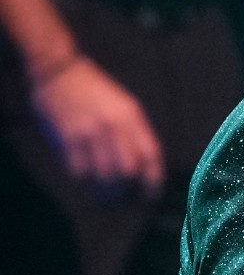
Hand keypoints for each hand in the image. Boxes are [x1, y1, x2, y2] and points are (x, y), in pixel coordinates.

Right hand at [30, 55, 163, 197]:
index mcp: (132, 116)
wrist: (59, 72)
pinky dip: (87, 185)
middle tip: (129, 201)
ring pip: (105, 175)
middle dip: (131, 192)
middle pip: (128, 170)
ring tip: (111, 201)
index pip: (150, 154)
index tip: (152, 194)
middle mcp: (113, 125)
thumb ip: (135, 132)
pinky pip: (80, 172)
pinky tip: (90, 188)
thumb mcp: (124, 105)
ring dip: (109, 195)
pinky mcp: (67, 139)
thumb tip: (145, 167)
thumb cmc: (96, 90)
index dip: (154, 179)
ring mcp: (89, 133)